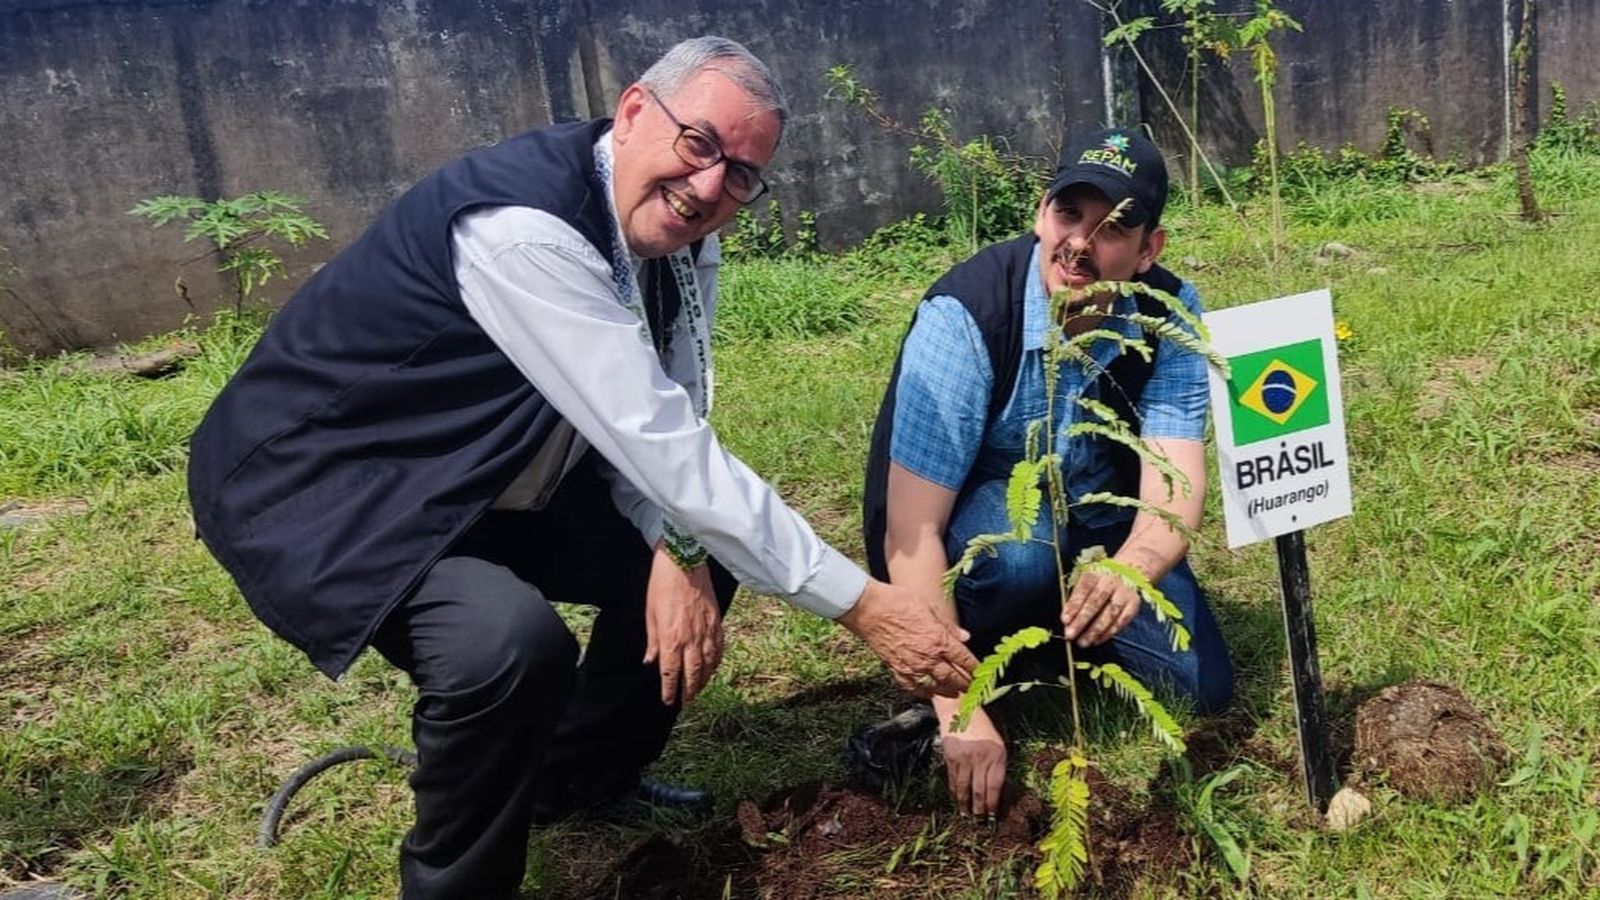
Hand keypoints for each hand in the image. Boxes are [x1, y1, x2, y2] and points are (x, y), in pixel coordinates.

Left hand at [643, 544, 722, 705]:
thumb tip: (651, 660)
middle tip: (686, 701)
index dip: (669, 690)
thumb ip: (652, 641)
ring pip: (708, 664)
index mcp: (670, 639)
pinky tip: (712, 667)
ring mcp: (706, 631)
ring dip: (704, 679)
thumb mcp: (650, 614)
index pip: (670, 673)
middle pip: (692, 674)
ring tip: (699, 688)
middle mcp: (690, 639)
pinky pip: (718, 648)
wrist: (684, 562)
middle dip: (689, 690)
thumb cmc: (662, 585)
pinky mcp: (716, 622)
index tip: (668, 700)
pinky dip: (716, 661)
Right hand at [837, 580, 977, 697]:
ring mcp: (911, 666)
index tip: (981, 674)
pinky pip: (913, 687)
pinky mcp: (896, 669)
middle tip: (972, 688)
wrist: (869, 609)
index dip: (975, 668)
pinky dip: (923, 692)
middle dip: (964, 684)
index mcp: (939, 640)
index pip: (964, 659)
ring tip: (954, 693)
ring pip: (934, 687)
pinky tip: (928, 692)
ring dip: (947, 691)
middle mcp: (928, 657)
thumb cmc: (899, 602)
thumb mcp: (929, 607)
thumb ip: (948, 626)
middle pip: (952, 678)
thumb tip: (965, 637)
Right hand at [936, 699, 1006, 815]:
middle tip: (979, 822)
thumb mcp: (997, 743)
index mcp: (997, 755)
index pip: (996, 787)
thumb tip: (995, 791)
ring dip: (965, 805)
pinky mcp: (950, 758)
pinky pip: (953, 780)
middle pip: (980, 790)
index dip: (993, 804)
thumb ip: (997, 765)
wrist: (960, 708)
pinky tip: (957, 801)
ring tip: (967, 816)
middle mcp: (982, 758)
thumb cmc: (983, 727)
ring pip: (965, 788)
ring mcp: (965, 758)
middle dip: (980, 809)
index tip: (992, 816)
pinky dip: (955, 793)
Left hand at [1061, 566, 1140, 646]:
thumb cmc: (1099, 581)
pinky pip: (1121, 621)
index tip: (1065, 620)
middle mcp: (1111, 581)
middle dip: (1081, 620)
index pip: (1083, 590)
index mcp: (1095, 573)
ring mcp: (1124, 593)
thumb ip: (1076, 598)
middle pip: (1095, 602)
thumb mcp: (1086, 582)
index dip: (1074, 606)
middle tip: (1070, 635)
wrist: (1130, 571)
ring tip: (1083, 642)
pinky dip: (1109, 633)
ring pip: (1109, 613)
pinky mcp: (1133, 604)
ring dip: (1095, 630)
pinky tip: (1097, 640)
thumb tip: (1067, 620)